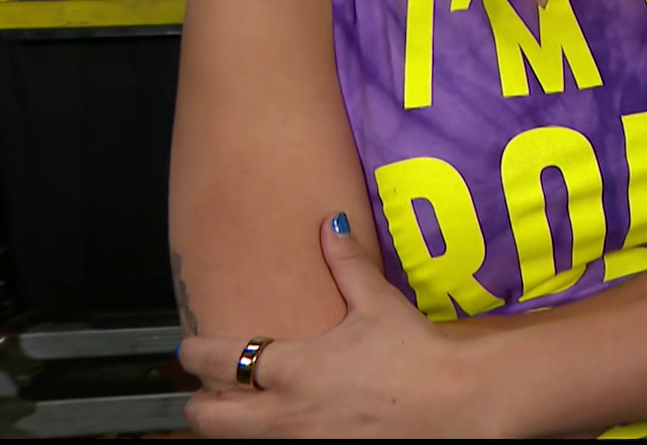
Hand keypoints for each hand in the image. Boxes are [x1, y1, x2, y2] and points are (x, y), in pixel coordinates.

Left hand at [178, 216, 484, 437]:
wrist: (456, 402)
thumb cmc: (418, 355)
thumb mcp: (378, 304)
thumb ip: (347, 265)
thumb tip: (331, 225)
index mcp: (292, 368)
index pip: (218, 361)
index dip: (194, 354)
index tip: (190, 349)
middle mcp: (285, 413)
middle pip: (209, 419)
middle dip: (198, 405)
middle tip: (205, 393)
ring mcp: (301, 444)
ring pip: (236, 442)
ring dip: (234, 428)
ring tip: (244, 414)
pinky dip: (272, 440)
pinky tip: (287, 429)